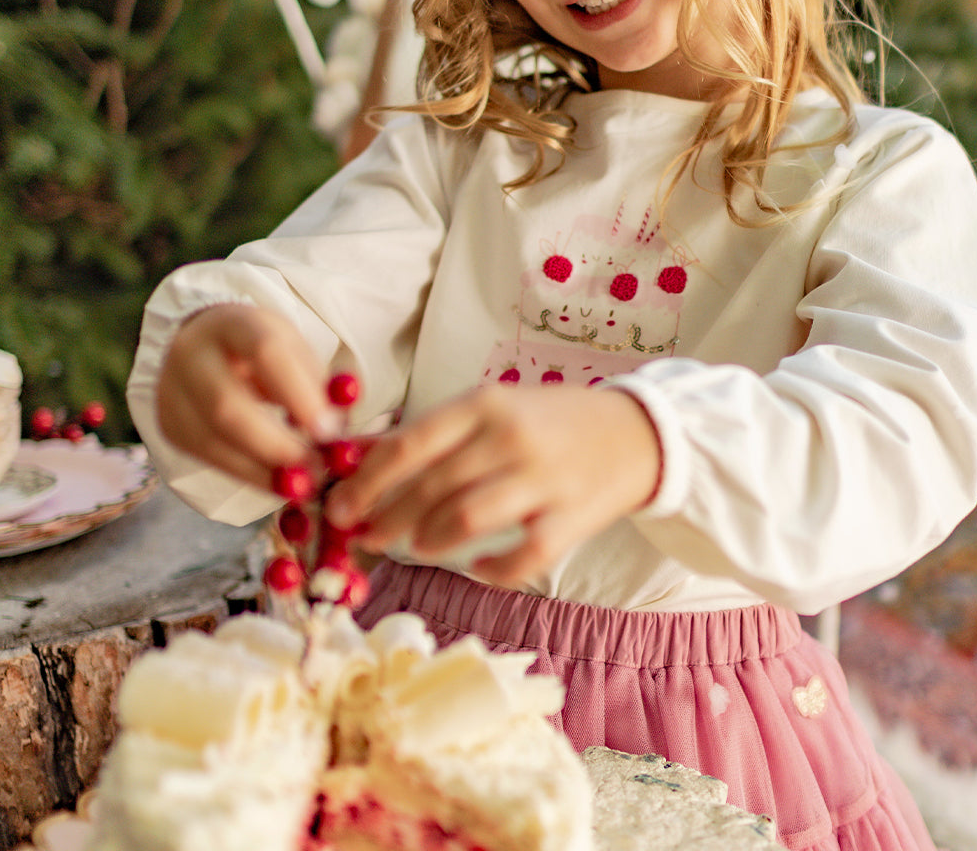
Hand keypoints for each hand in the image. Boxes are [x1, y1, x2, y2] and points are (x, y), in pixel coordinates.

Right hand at [157, 304, 331, 492]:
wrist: (207, 344)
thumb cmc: (264, 350)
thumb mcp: (296, 350)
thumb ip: (320, 385)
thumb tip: (339, 428)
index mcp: (233, 323)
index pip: (266, 353)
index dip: (299, 396)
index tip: (329, 431)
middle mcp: (191, 353)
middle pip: (228, 407)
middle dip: (277, 446)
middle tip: (316, 469)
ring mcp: (172, 391)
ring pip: (213, 441)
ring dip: (263, 471)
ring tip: (303, 483)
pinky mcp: (169, 424)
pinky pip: (207, 458)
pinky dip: (247, 475)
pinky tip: (276, 481)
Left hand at [323, 385, 661, 585]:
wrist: (635, 433)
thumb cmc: (551, 421)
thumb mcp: (495, 408)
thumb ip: (437, 433)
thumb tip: (363, 459)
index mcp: (485, 405)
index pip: (410, 444)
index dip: (367, 482)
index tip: (340, 507)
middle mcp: (510, 439)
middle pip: (431, 488)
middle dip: (387, 518)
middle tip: (367, 538)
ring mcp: (542, 480)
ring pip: (465, 521)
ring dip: (430, 541)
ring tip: (418, 545)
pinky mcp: (570, 519)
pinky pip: (519, 558)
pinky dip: (490, 571)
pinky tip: (477, 567)